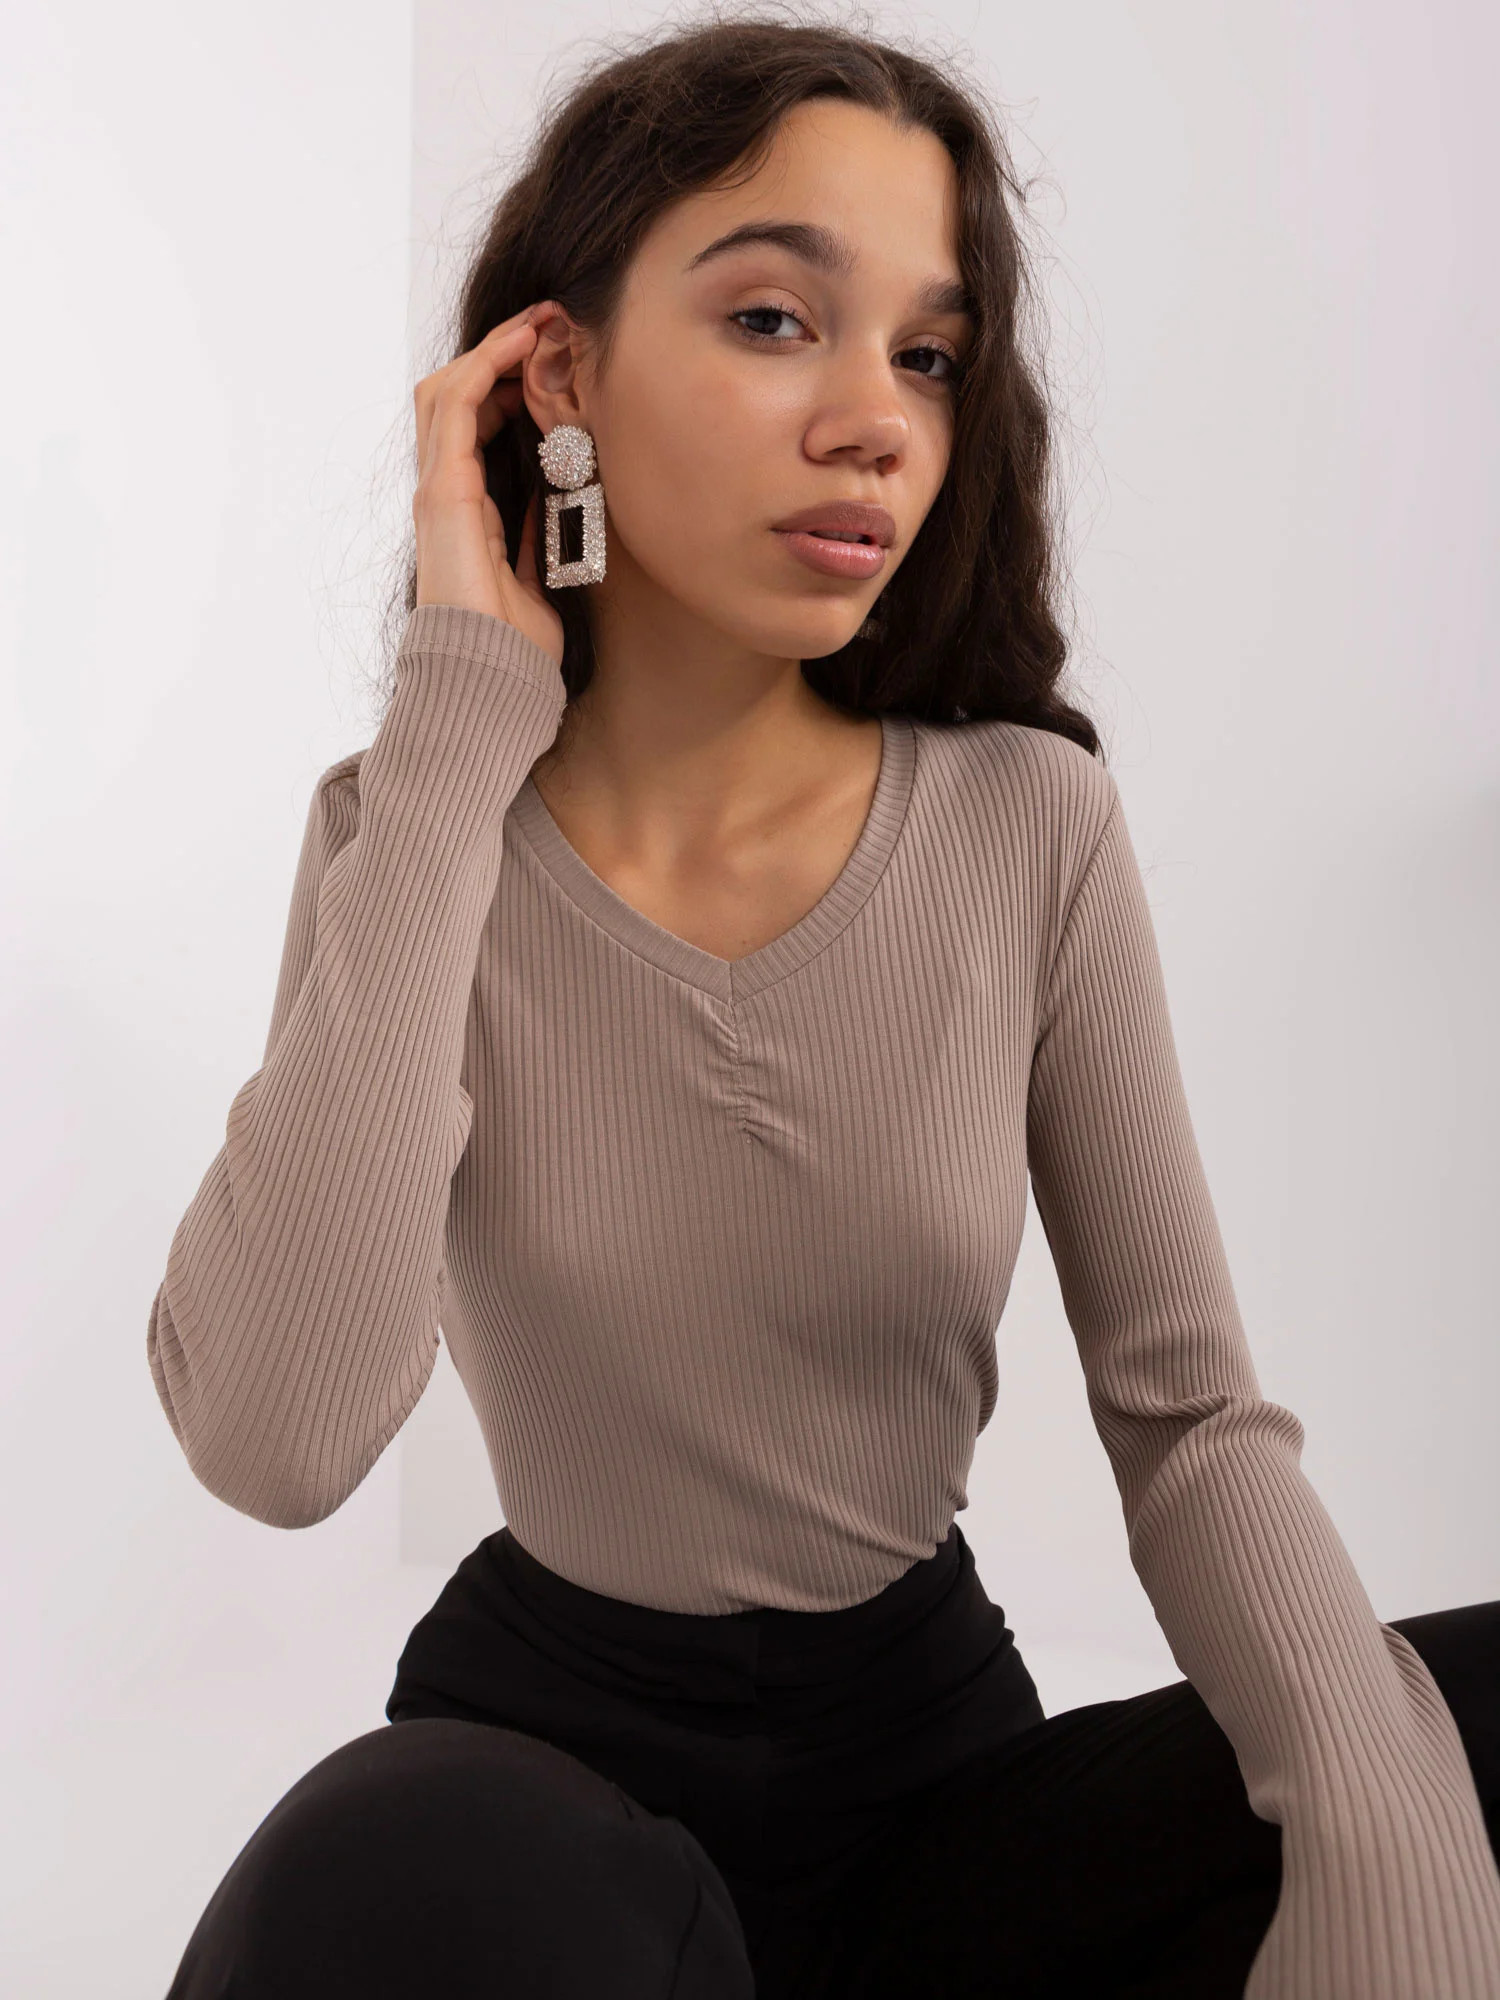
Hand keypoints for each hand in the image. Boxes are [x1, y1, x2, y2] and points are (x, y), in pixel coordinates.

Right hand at [412, 301, 565, 663]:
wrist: (492, 679)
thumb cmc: (515, 644)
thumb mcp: (541, 571)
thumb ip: (537, 529)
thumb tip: (557, 494)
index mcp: (466, 508)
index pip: (475, 422)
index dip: (510, 381)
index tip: (553, 356)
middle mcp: (444, 492)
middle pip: (455, 395)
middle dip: (501, 352)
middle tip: (549, 322)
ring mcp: (438, 489)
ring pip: (447, 389)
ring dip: (494, 347)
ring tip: (538, 321)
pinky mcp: (442, 492)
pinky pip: (453, 407)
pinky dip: (485, 366)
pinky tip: (519, 345)